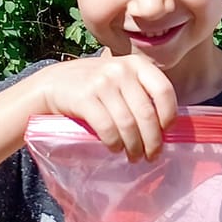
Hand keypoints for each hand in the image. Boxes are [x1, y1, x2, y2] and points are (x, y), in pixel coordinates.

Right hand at [32, 54, 178, 159]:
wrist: (52, 83)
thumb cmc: (93, 85)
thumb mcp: (120, 79)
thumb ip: (140, 93)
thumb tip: (165, 128)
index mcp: (136, 64)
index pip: (164, 90)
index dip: (169, 115)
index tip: (166, 132)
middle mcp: (120, 70)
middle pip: (147, 113)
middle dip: (152, 140)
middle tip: (152, 156)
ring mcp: (102, 82)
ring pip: (128, 124)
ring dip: (134, 147)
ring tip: (134, 157)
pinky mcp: (84, 98)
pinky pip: (107, 128)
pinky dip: (114, 143)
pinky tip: (115, 149)